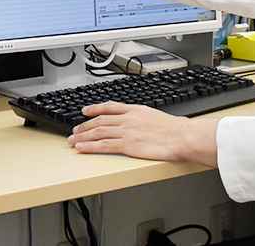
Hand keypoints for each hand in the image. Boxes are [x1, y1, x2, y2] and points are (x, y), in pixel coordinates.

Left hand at [68, 102, 219, 166]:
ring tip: (73, 140)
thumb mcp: (155, 116)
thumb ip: (143, 119)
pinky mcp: (127, 145)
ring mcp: (126, 131)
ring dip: (83, 136)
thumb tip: (140, 124)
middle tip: (75, 130)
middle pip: (100, 120)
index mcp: (135, 110)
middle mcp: (128, 119)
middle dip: (84, 125)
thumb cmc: (175, 130)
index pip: (109, 107)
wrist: (181, 137)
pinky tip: (82, 148)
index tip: (85, 111)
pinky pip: (103, 145)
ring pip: (98, 132)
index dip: (95, 108)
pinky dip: (90, 146)